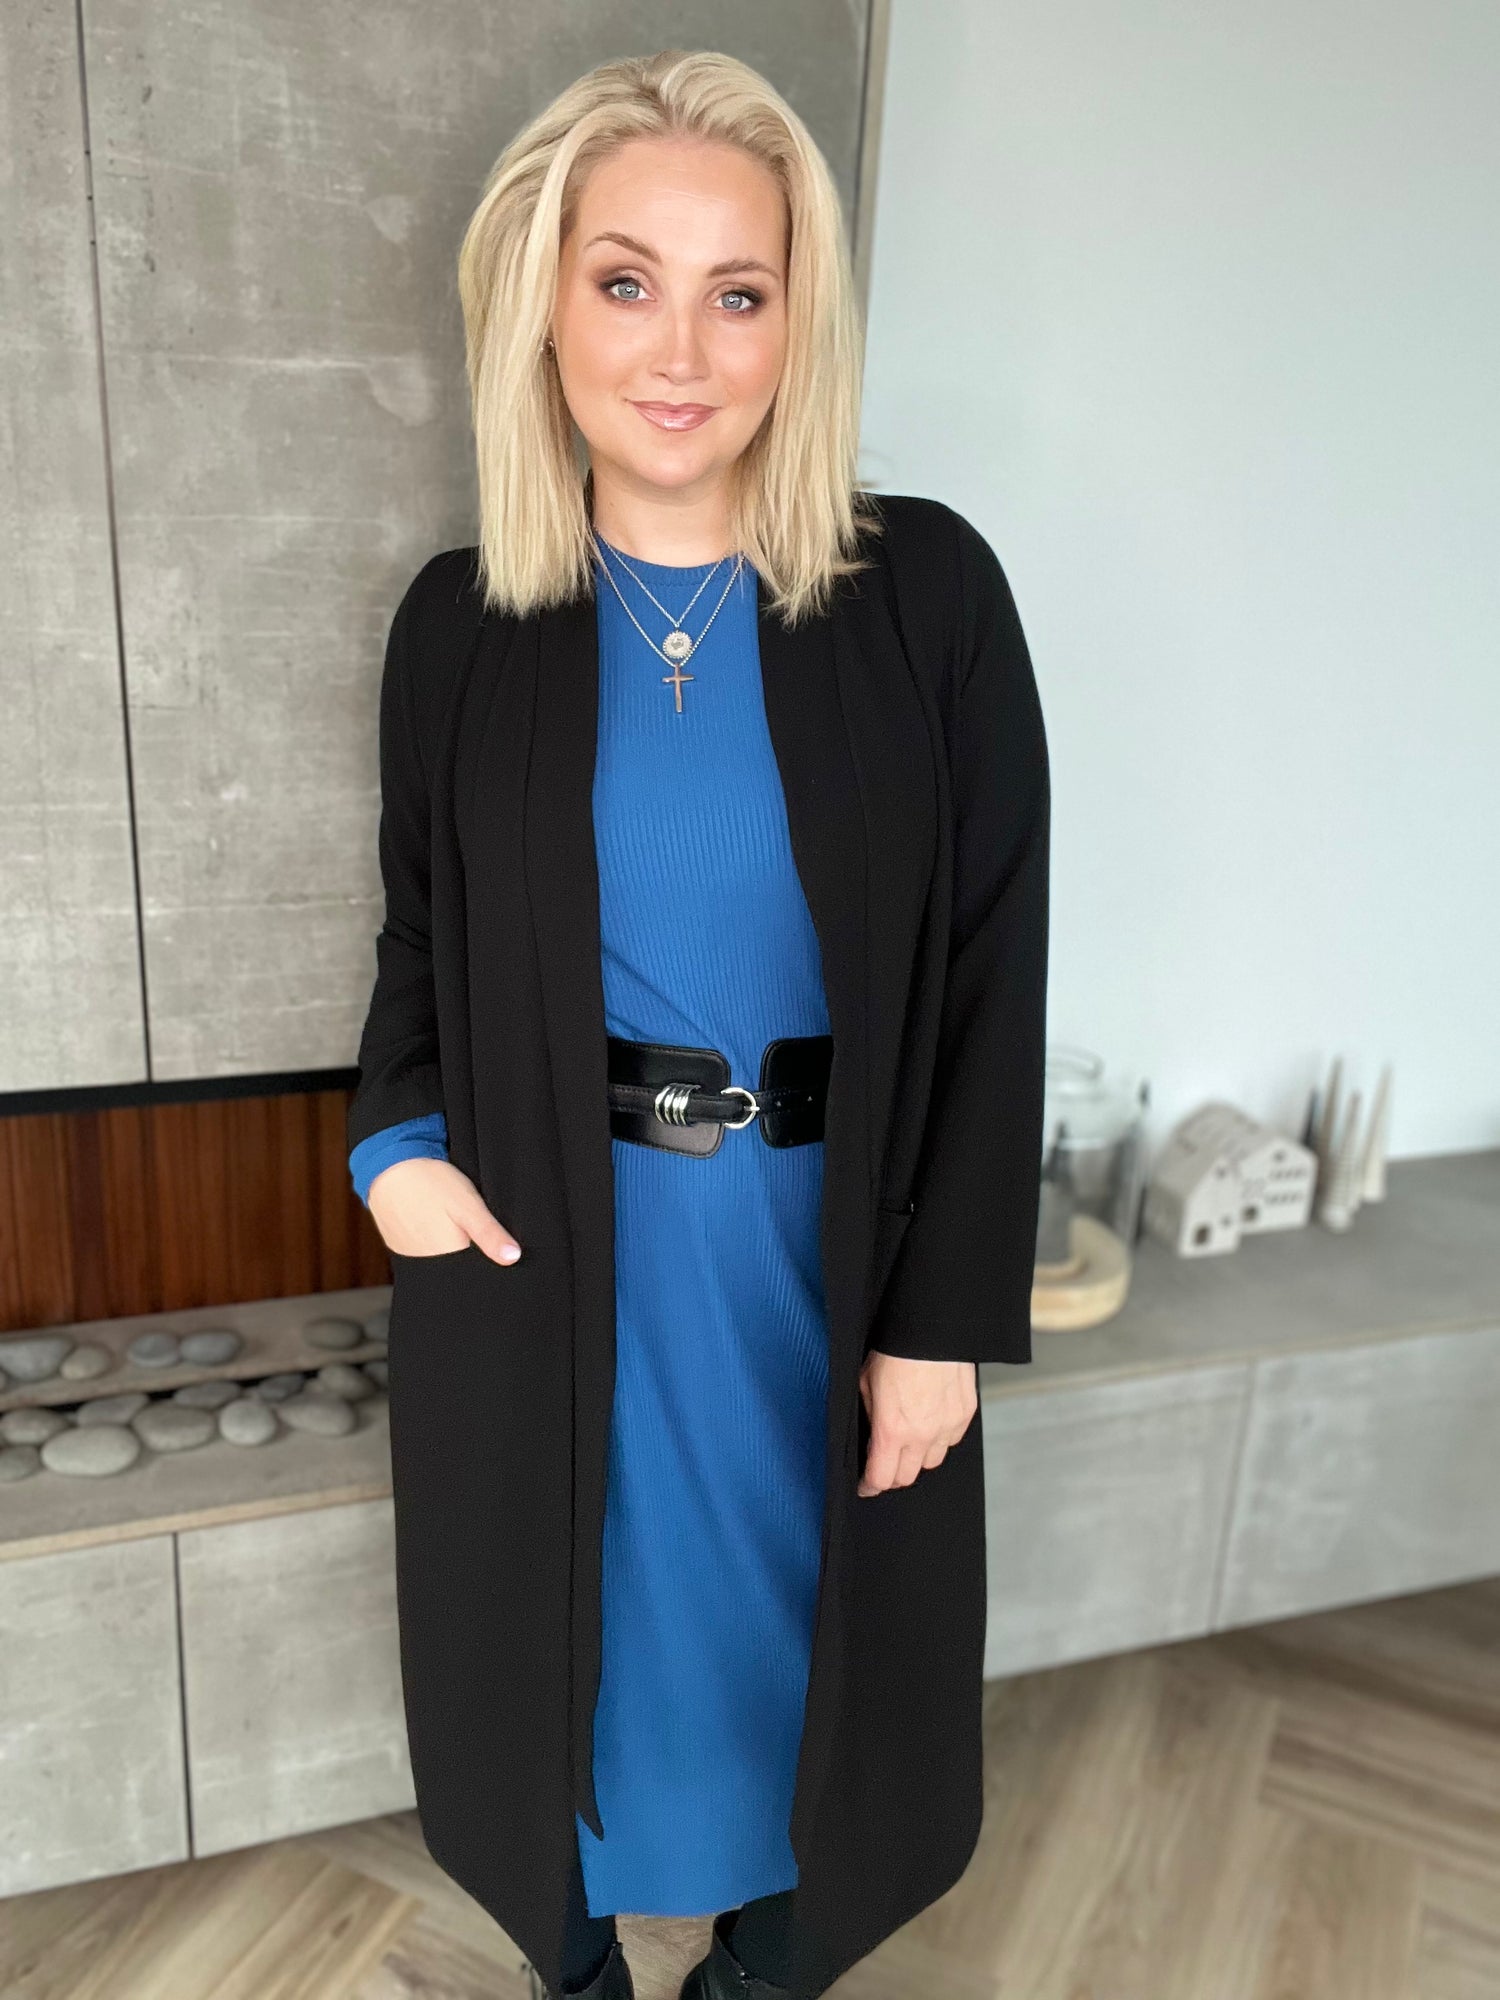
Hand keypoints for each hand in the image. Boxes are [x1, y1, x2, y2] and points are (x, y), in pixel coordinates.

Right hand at [367, 1158, 522, 1266]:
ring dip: (451, 1245)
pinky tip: (434, 1221)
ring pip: (443, 1260)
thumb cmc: (429, 1182)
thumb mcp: (468, 1204)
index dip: (489, 1257)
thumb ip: (489, 1233)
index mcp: (449, 1257)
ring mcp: (413, 1257)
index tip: (492, 1239)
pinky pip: (425, 1252)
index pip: (477, 1271)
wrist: (389, 1166)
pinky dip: (433, 1241)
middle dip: (471, 1250)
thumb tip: (512, 1257)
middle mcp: (429, 1264)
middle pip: (460, 1266)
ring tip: (447, 1218)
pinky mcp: (403, 1248)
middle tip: (467, 1221)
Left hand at [856, 1351, 976, 1496]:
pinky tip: (931, 1422)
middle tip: (884, 1462)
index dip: (870, 1485)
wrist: (931, 1328)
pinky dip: (940, 1438)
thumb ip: (869, 1416)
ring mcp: (947, 1426)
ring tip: (909, 1440)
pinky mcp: (965, 1414)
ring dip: (918, 1457)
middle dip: (892, 1474)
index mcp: (892, 1430)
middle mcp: (922, 1435)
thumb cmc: (895, 1350)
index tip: (866, 1485)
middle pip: (907, 1477)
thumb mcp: (865, 1383)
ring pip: (932, 1462)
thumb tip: (869, 1437)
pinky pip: (951, 1440)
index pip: (881, 1478)